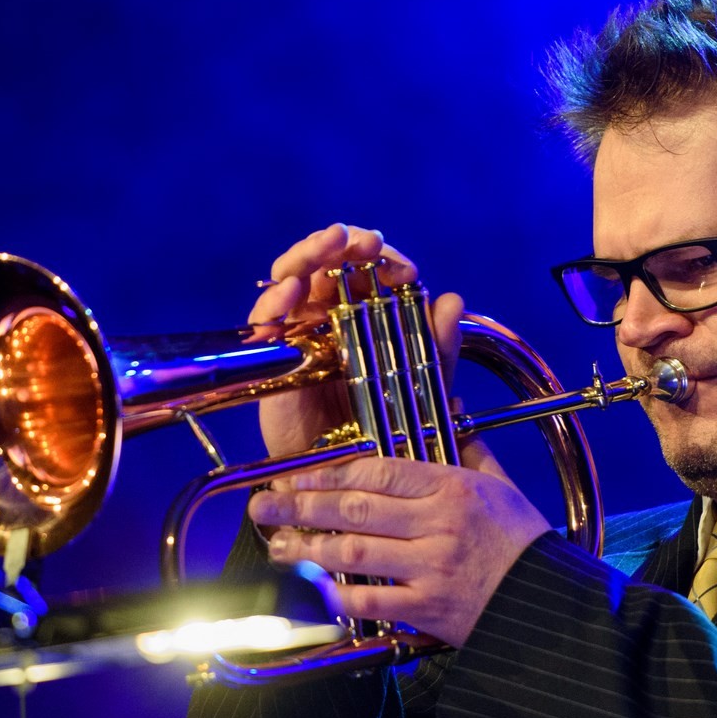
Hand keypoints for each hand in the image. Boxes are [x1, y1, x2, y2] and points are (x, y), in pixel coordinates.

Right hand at [246, 223, 462, 457]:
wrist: (347, 476)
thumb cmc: (383, 428)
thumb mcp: (421, 384)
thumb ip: (438, 345)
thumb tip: (451, 300)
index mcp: (366, 314)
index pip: (369, 269)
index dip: (383, 259)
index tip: (401, 267)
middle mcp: (330, 316)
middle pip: (326, 261)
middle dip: (343, 242)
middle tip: (361, 241)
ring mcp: (299, 331)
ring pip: (293, 276)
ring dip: (307, 254)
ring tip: (326, 245)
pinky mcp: (273, 355)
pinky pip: (265, 318)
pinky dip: (274, 299)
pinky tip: (291, 289)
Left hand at [250, 439, 551, 647]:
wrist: (548, 600)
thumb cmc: (523, 539)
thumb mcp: (497, 483)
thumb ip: (464, 445)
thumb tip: (447, 400)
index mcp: (452, 486)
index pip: (377, 470)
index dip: (329, 472)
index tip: (297, 476)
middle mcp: (438, 524)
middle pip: (355, 508)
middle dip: (302, 507)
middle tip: (265, 507)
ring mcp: (431, 567)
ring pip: (354, 552)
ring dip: (308, 550)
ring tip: (277, 546)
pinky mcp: (429, 608)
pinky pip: (372, 599)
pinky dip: (339, 595)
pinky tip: (313, 589)